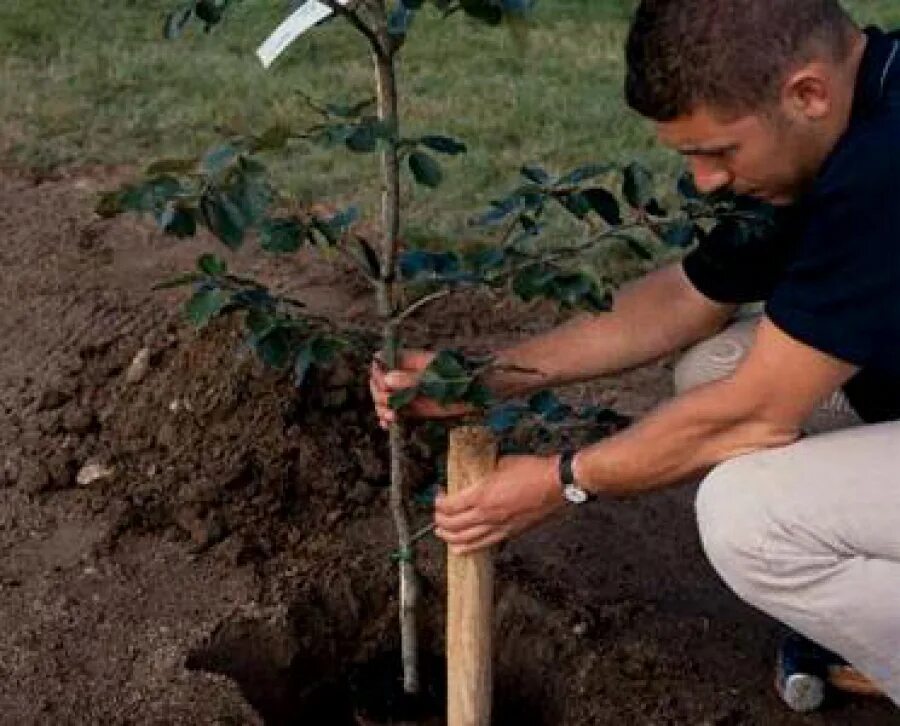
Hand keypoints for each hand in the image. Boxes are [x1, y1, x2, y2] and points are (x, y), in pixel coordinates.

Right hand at [369, 350, 472, 429]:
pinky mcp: (412, 407)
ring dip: (382, 408)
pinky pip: (394, 411)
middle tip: (389, 404)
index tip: (384, 385)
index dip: (378, 372)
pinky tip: (387, 425)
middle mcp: (404, 375)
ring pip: (383, 398)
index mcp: (409, 360)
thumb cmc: (459, 378)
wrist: (477, 393)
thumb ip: (411, 379)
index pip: (382, 360)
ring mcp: (407, 391)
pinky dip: (387, 418)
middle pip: (378, 381)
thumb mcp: (435, 378)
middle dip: (379, 394)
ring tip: (392, 417)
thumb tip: (387, 379)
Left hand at [435, 454, 563, 554]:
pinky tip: (461, 548)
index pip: (450, 506)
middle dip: (440, 521)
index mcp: (482, 495)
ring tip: (442, 534)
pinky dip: (468, 548)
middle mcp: (487, 514)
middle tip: (436, 515)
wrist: (556, 484)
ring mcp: (498, 526)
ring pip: (466, 540)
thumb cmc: (533, 471)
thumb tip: (474, 473)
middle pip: (453, 525)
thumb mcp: (501, 463)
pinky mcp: (509, 532)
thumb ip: (483, 471)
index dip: (439, 502)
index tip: (439, 496)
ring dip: (449, 538)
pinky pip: (483, 544)